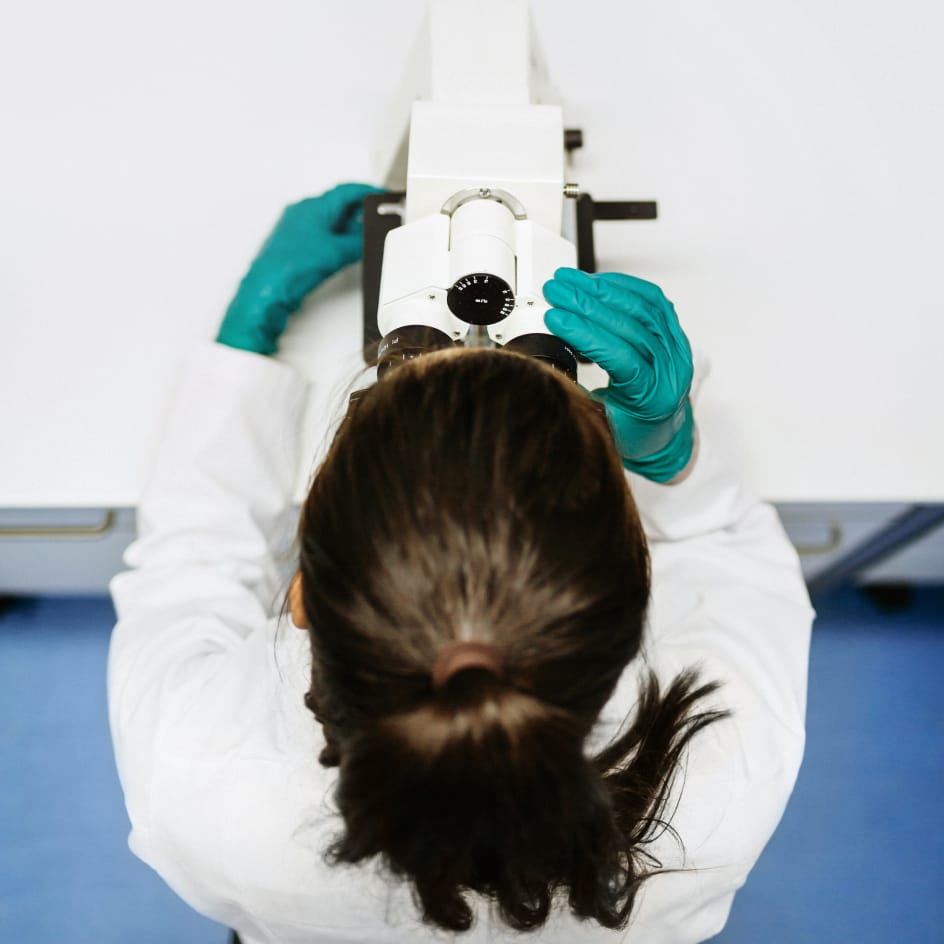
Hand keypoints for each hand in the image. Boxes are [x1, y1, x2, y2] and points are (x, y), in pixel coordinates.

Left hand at [217, 182, 383, 354]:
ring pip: (327, 222)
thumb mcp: (337, 253)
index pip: (346, 192)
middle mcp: (301, 212)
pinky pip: (318, 235)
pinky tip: (341, 253)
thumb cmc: (291, 267)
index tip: (381, 196)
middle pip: (337, 206)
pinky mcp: (291, 244)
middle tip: (376, 222)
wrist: (268, 289)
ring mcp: (295, 228)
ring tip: (361, 241)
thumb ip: (357, 243)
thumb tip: (368, 239)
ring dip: (345, 230)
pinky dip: (333, 240)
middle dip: (358, 214)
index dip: (367, 193)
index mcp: (313, 206)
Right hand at [543, 267, 693, 482]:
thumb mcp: (599, 425)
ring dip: (601, 289)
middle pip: (630, 324)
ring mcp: (676, 349)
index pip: (620, 356)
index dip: (584, 333)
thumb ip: (577, 397)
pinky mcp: (674, 334)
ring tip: (570, 281)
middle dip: (587, 302)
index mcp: (651, 398)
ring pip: (642, 307)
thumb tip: (542, 368)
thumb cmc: (631, 432)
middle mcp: (670, 370)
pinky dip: (623, 286)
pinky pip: (653, 301)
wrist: (662, 433)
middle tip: (556, 290)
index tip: (555, 317)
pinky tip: (598, 282)